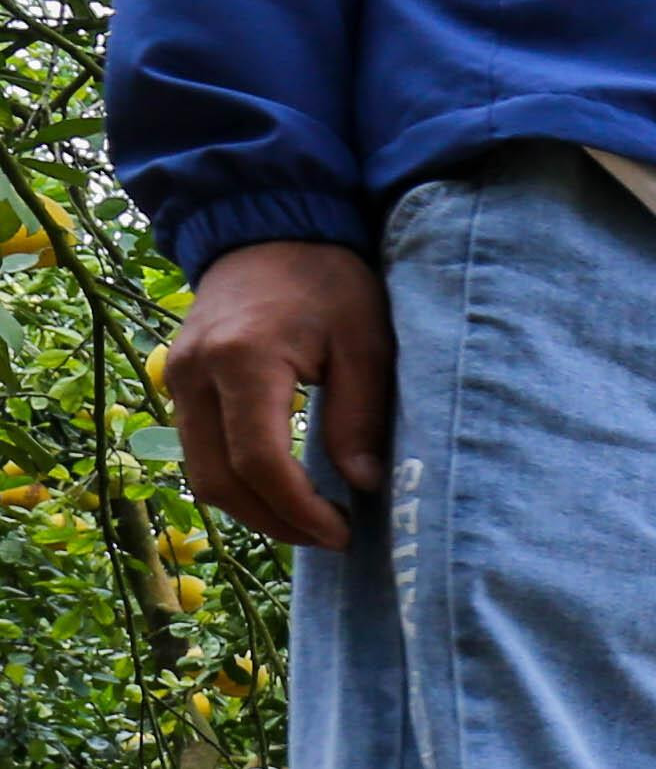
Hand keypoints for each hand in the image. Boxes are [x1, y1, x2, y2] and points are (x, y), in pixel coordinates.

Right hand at [166, 240, 390, 553]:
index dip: (298, 509)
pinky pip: (198, 451)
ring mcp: (177, 377)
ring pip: (201, 473)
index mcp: (243, 359)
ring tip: (312, 522)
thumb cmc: (328, 281)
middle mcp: (194, 373)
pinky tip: (283, 493)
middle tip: (331, 537)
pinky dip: (237, 482)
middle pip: (219, 479)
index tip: (342, 532)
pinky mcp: (178, 381)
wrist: (269, 231)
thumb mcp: (365, 342)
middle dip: (274, 521)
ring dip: (253, 510)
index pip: (259, 460)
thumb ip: (360, 414)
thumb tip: (363, 485)